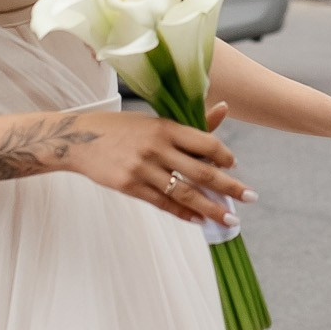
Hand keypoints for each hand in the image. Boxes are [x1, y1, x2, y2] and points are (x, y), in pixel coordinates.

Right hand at [72, 107, 246, 226]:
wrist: (80, 138)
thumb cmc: (123, 128)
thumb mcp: (155, 120)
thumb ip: (191, 123)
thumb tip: (225, 109)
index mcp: (165, 126)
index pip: (205, 142)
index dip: (224, 155)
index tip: (235, 166)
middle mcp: (156, 147)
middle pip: (201, 171)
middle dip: (229, 186)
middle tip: (250, 197)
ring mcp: (142, 168)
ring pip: (185, 192)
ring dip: (211, 208)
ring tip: (230, 220)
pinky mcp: (129, 186)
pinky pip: (163, 203)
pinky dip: (183, 212)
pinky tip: (199, 220)